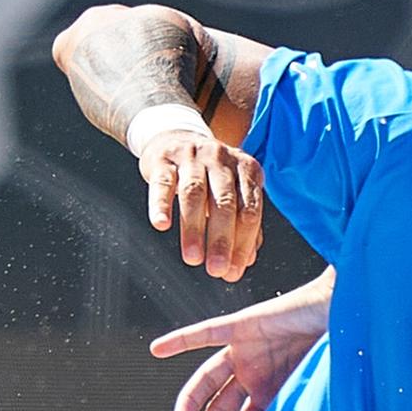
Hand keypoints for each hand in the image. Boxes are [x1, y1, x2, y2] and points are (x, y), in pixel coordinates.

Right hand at [135, 124, 267, 281]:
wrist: (175, 138)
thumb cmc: (209, 175)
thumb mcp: (231, 193)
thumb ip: (242, 224)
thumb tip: (245, 261)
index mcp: (247, 169)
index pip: (250, 210)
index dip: (242, 243)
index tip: (232, 272)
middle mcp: (222, 158)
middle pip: (224, 202)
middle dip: (222, 240)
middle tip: (216, 270)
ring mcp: (193, 155)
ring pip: (195, 193)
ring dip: (194, 229)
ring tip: (193, 258)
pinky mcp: (164, 158)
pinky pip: (163, 183)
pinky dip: (162, 204)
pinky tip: (161, 225)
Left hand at [147, 284, 326, 410]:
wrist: (349, 307)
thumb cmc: (342, 350)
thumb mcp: (321, 392)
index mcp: (272, 393)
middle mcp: (254, 374)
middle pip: (221, 410)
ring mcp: (246, 350)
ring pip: (208, 380)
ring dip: (191, 402)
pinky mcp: (244, 324)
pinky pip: (206, 333)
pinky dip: (182, 340)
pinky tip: (157, 350)